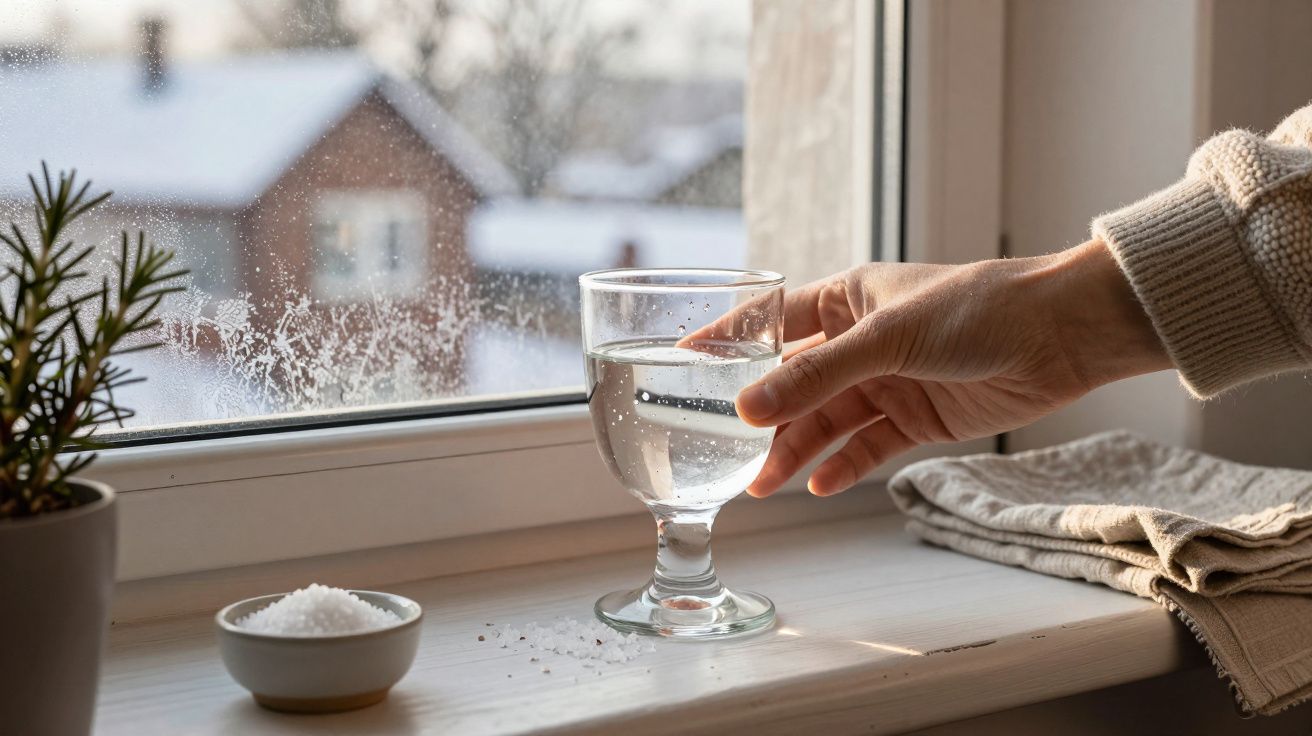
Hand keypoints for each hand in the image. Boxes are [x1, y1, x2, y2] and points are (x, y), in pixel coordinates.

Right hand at [734, 239, 1170, 496]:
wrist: (1061, 335)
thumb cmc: (977, 308)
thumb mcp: (885, 338)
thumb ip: (816, 375)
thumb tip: (749, 407)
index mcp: (846, 299)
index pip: (771, 321)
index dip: (728, 342)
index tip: (682, 362)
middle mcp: (861, 341)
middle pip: (796, 384)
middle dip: (763, 419)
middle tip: (726, 456)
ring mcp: (889, 381)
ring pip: (828, 421)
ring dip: (797, 451)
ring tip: (764, 486)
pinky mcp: (918, 417)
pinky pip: (868, 446)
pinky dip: (843, 465)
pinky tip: (819, 486)